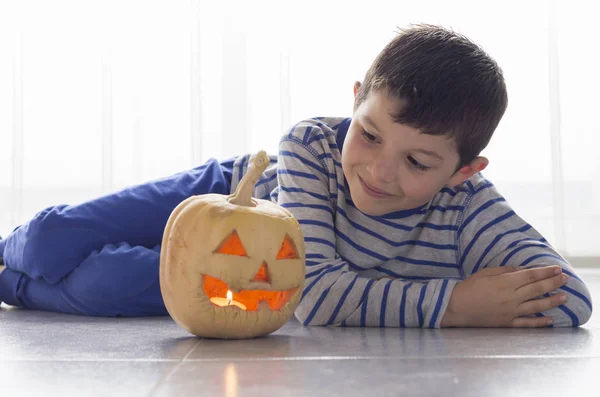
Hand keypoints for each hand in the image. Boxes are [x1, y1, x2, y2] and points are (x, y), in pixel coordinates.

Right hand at [441, 265, 568, 327]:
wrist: (456, 307)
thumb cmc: (468, 287)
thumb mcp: (485, 273)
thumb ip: (504, 271)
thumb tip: (521, 270)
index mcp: (505, 283)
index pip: (530, 276)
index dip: (545, 272)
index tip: (556, 268)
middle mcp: (511, 297)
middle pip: (537, 289)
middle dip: (552, 283)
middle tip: (565, 279)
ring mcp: (510, 311)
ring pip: (536, 305)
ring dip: (552, 301)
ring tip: (564, 297)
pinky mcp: (507, 323)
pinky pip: (526, 323)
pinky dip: (539, 322)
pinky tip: (550, 320)